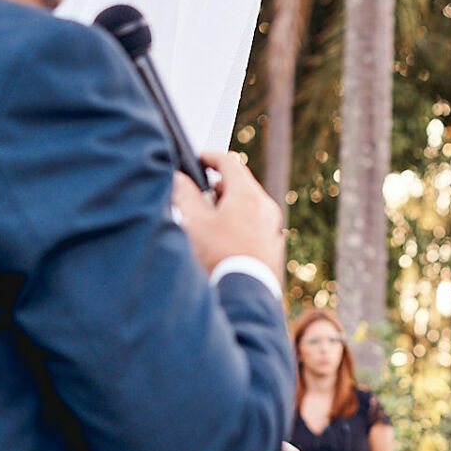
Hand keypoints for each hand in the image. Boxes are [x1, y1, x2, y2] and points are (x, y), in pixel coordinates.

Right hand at [171, 150, 282, 277]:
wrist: (245, 294)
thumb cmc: (222, 258)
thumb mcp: (195, 223)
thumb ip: (185, 195)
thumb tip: (179, 179)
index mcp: (247, 195)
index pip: (229, 161)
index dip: (209, 157)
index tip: (197, 159)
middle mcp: (265, 207)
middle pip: (240, 183)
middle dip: (216, 184)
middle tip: (197, 192)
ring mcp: (272, 227)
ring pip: (247, 204)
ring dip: (226, 204)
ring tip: (206, 220)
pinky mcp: (272, 245)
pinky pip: (253, 223)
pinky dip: (237, 221)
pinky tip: (221, 239)